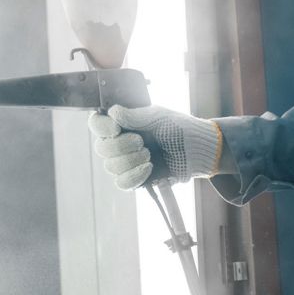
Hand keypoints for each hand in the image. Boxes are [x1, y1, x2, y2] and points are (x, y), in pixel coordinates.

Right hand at [87, 105, 223, 189]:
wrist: (197, 150)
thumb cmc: (178, 128)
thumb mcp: (158, 117)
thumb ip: (135, 116)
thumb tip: (112, 112)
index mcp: (121, 122)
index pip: (96, 124)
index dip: (101, 127)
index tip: (116, 128)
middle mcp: (118, 141)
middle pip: (101, 148)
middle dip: (121, 146)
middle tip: (142, 142)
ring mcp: (125, 161)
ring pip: (111, 166)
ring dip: (130, 161)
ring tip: (149, 155)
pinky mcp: (134, 178)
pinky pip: (121, 182)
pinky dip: (134, 176)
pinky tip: (148, 169)